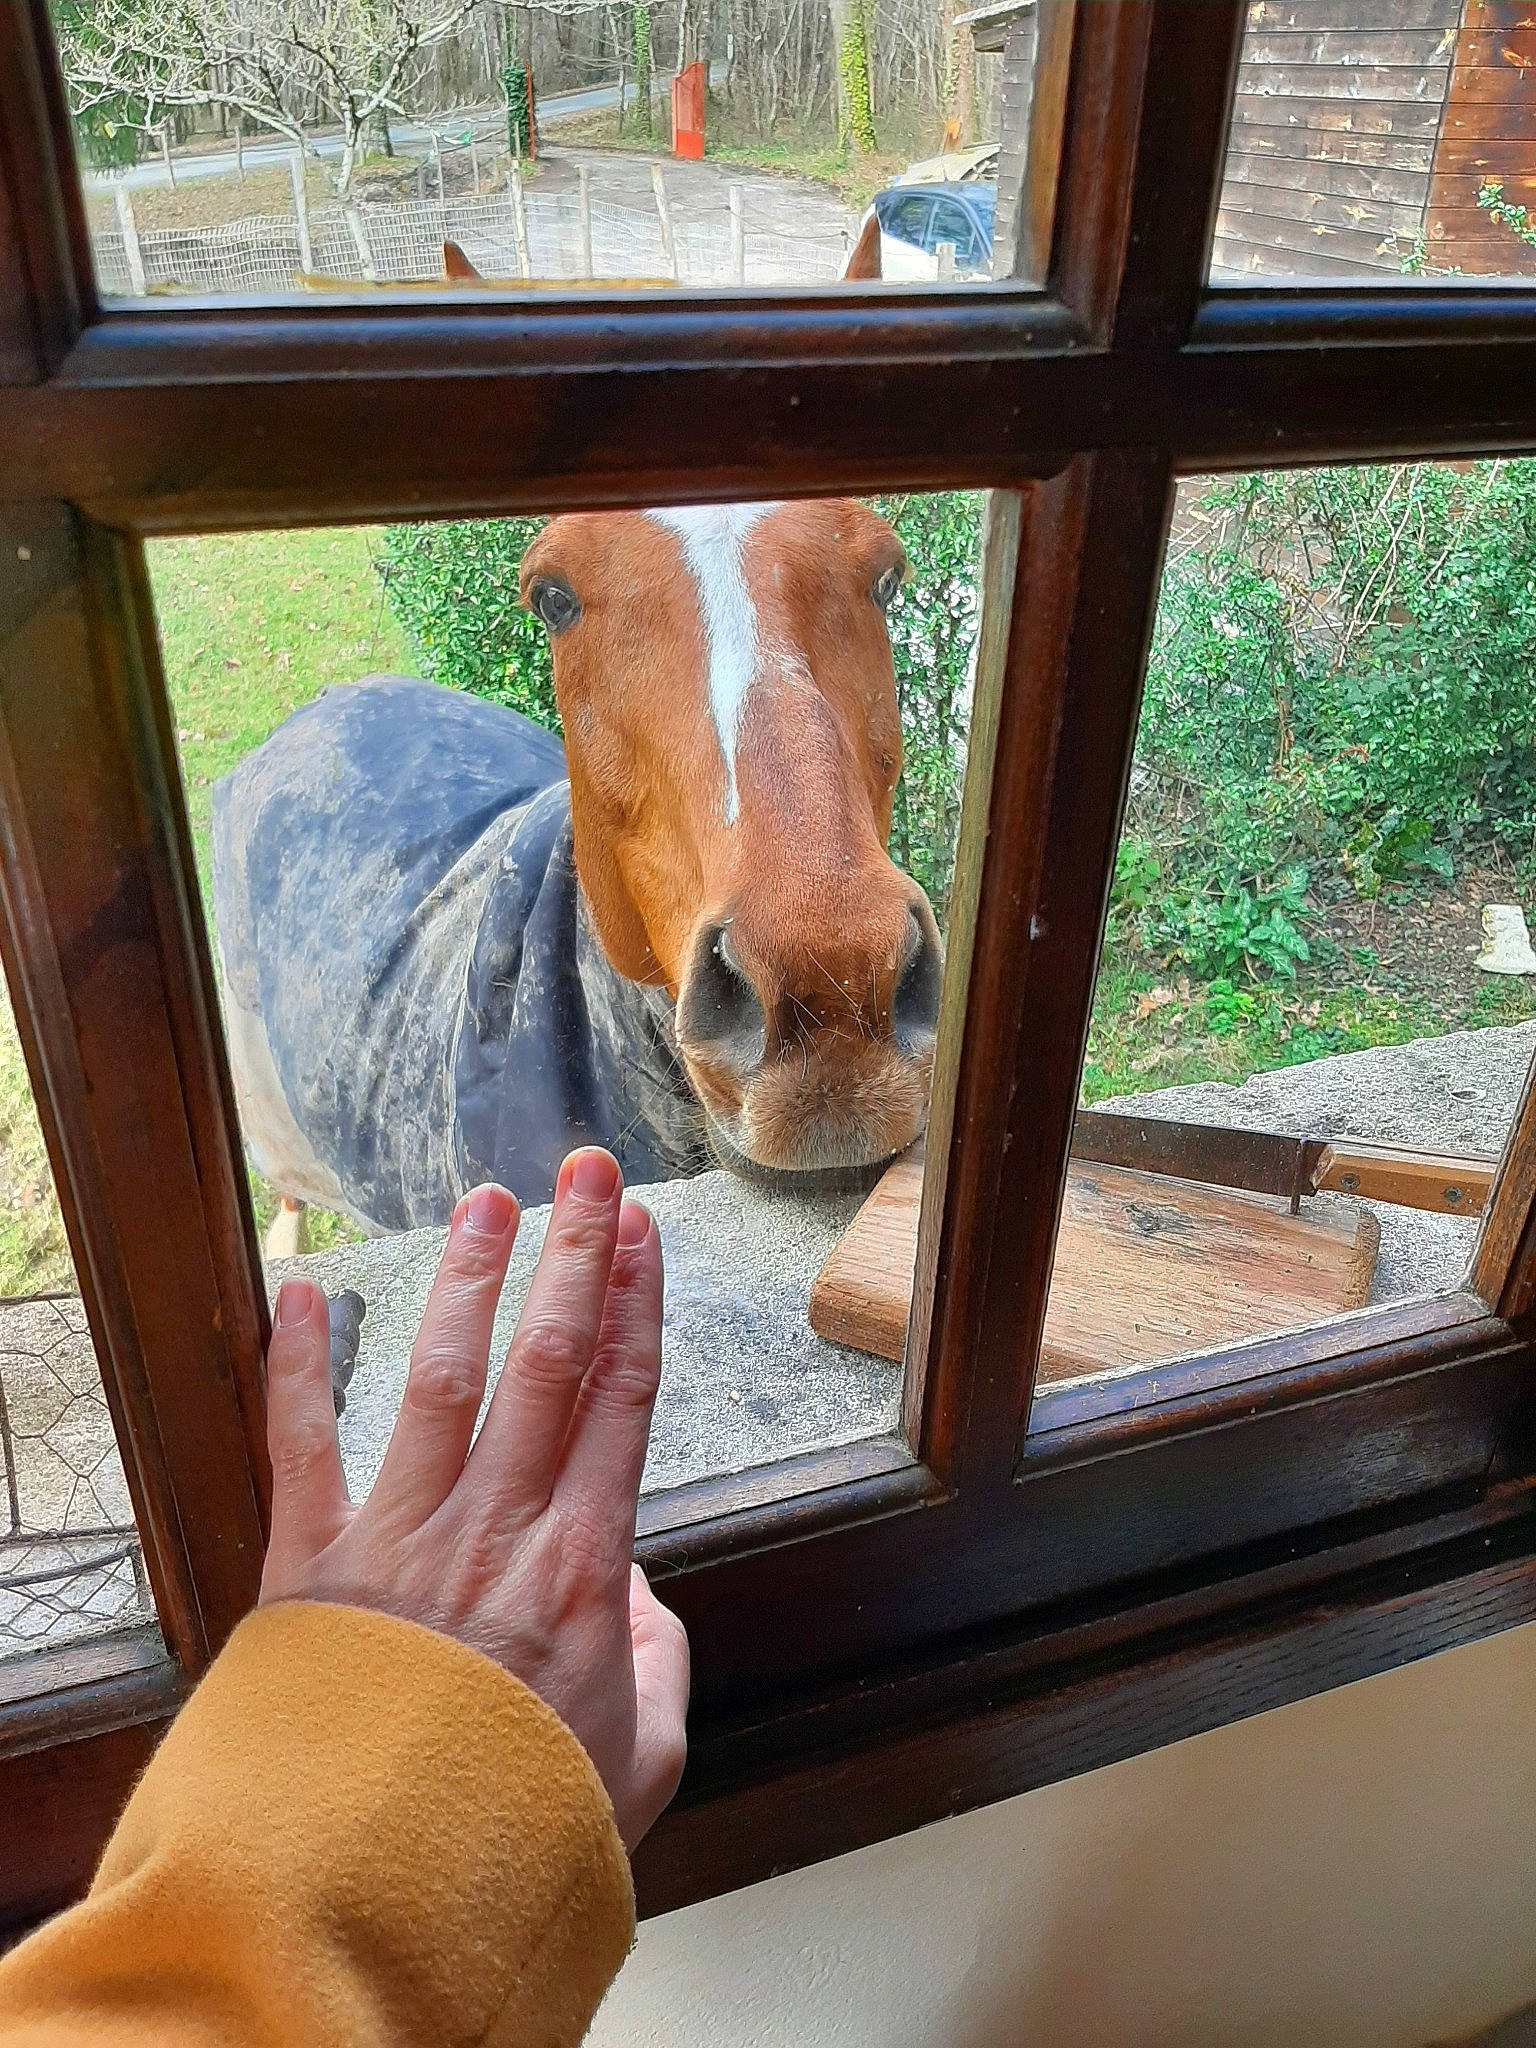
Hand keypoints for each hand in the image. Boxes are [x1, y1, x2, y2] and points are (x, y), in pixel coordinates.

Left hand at [259, 1147, 688, 1851]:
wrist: (381, 1890)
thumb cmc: (519, 1827)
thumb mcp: (642, 1758)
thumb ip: (657, 1663)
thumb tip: (639, 1600)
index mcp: (581, 1569)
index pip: (621, 1402)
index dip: (637, 1306)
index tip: (643, 1234)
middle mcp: (495, 1528)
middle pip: (548, 1363)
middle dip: (575, 1256)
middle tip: (587, 1172)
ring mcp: (399, 1537)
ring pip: (442, 1377)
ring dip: (469, 1282)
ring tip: (486, 1204)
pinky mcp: (309, 1565)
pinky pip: (301, 1445)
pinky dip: (298, 1365)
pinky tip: (303, 1291)